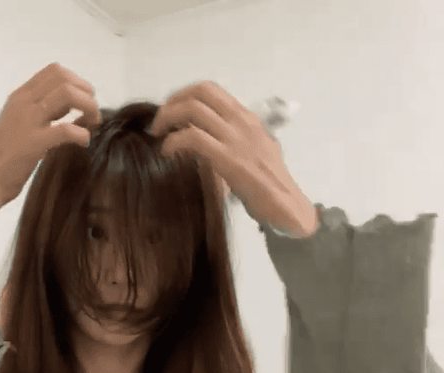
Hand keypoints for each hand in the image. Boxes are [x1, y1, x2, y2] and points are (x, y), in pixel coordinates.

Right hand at [0, 62, 101, 208]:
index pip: (54, 71)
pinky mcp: (34, 143)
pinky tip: (83, 143)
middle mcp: (24, 102)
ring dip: (88, 107)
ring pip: (68, 94)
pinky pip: (67, 129)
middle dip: (86, 93)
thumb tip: (70, 111)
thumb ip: (42, 115)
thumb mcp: (21, 126)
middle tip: (92, 114)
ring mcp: (28, 121)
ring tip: (92, 125)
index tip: (85, 102)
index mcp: (20, 97)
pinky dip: (82, 134)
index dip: (77, 83)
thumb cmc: (3, 160)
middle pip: (64, 77)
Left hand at [148, 81, 318, 236]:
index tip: (169, 113)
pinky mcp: (227, 158)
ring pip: (193, 109)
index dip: (183, 96)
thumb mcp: (255, 153)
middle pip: (199, 92)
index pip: (210, 90)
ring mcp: (235, 138)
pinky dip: (173, 142)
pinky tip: (167, 153)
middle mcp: (241, 121)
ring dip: (167, 119)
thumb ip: (234, 142)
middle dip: (171, 103)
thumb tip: (209, 142)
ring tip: (158, 136)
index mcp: (247, 118)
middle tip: (158, 124)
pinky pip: (193, 137)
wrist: (286, 208)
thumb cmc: (269, 186)